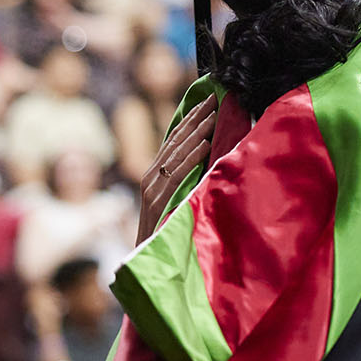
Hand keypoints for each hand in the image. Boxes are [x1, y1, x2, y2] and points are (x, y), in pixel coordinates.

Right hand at [136, 97, 215, 243]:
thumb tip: (210, 161)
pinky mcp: (157, 203)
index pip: (174, 140)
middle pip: (175, 141)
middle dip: (196, 118)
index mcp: (154, 175)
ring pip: (177, 154)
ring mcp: (152, 190)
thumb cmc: (164, 234)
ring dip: (197, 132)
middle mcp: (150, 178)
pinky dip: (192, 159)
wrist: (144, 262)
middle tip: (216, 99)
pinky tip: (206, 145)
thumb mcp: (175, 201)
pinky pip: (177, 176)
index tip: (208, 102)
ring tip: (215, 115)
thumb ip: (185, 182)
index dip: (191, 120)